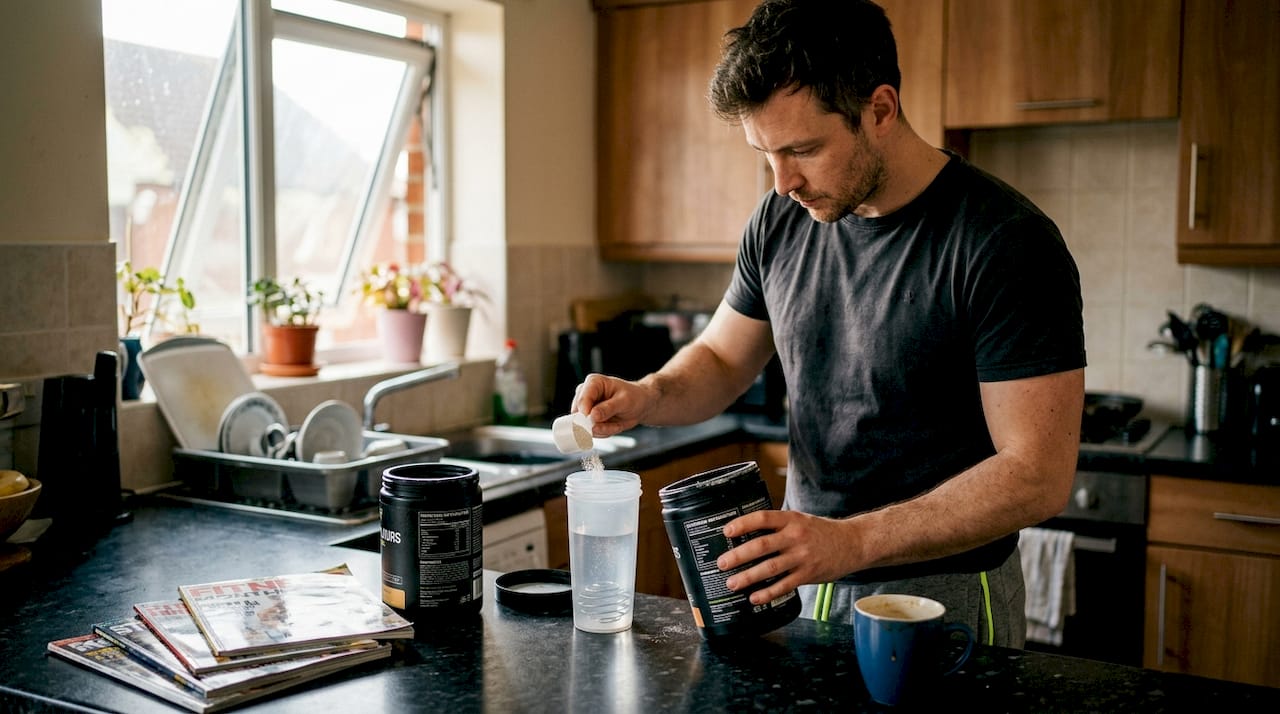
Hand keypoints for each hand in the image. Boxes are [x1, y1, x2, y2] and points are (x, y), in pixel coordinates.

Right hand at [572, 373, 655, 436]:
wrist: (640, 405)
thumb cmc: (634, 397)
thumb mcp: (625, 401)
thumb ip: (608, 408)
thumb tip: (592, 416)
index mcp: (593, 382)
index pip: (582, 399)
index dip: (585, 413)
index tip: (594, 421)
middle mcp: (586, 394)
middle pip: (579, 415)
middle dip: (596, 425)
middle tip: (614, 426)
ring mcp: (586, 408)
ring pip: (584, 426)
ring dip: (602, 430)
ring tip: (617, 425)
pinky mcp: (588, 419)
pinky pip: (590, 432)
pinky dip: (603, 432)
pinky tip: (613, 426)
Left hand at [716, 510, 858, 604]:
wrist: (852, 543)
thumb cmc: (820, 532)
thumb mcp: (800, 520)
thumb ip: (778, 526)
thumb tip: (747, 534)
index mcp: (791, 520)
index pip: (763, 518)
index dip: (743, 524)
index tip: (726, 531)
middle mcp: (796, 537)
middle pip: (762, 545)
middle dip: (738, 555)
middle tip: (721, 563)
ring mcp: (802, 556)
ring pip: (771, 568)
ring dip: (748, 577)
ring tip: (732, 583)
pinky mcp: (808, 574)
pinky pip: (785, 585)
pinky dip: (768, 593)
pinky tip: (755, 597)